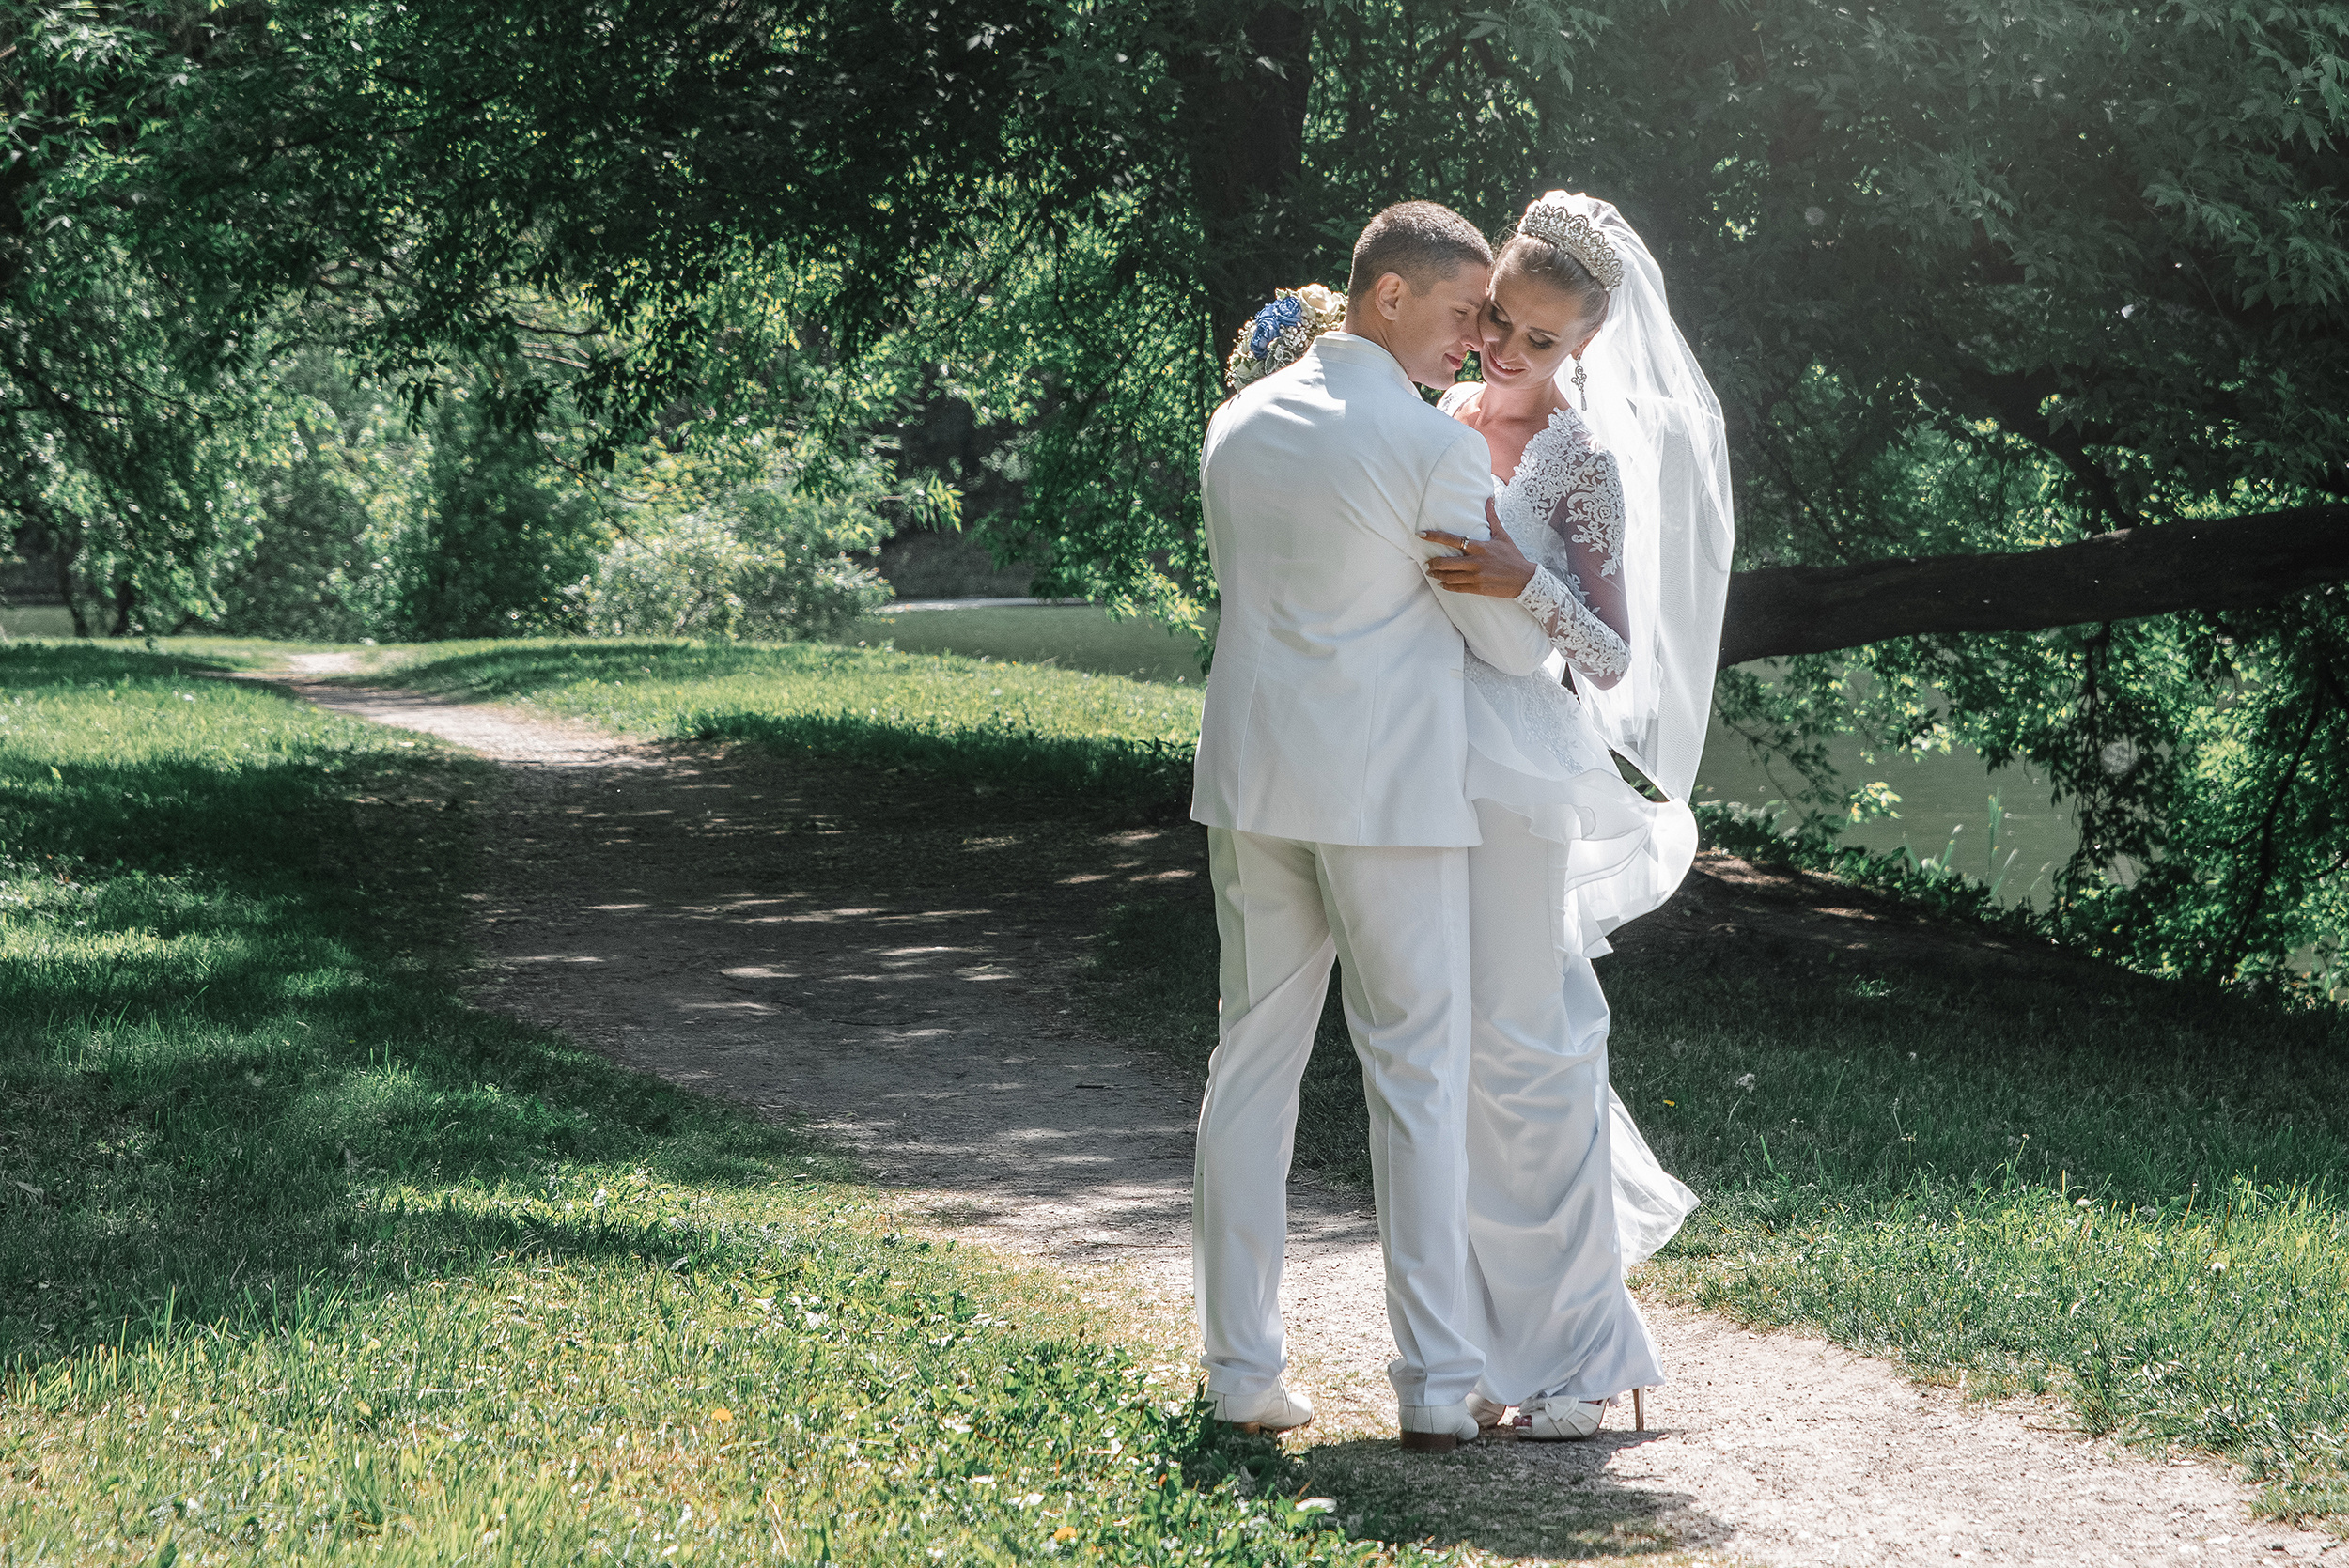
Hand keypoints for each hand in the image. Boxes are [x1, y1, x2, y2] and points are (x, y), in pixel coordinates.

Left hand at [1421, 499, 1536, 597]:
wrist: (1525, 579)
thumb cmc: (1513, 556)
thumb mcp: (1503, 536)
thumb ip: (1492, 518)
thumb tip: (1490, 498)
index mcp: (1479, 546)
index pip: (1452, 539)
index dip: (1434, 536)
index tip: (1421, 534)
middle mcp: (1475, 561)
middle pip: (1445, 562)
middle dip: (1432, 563)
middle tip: (1427, 563)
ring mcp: (1476, 576)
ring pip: (1449, 576)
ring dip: (1437, 574)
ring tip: (1431, 573)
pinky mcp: (1478, 588)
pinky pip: (1457, 587)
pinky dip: (1447, 585)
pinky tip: (1442, 584)